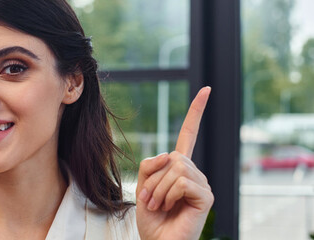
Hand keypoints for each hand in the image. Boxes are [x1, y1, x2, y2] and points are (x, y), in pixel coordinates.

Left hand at [135, 87, 213, 239]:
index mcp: (178, 166)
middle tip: (150, 200)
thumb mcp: (142, 185)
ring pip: (176, 168)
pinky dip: (169, 195)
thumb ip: (151, 165)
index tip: (206, 89)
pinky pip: (182, 181)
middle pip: (171, 156)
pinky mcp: (206, 196)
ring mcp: (202, 183)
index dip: (195, 112)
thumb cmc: (151, 218)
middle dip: (153, 179)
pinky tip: (171, 207)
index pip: (189, 134)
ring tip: (159, 205)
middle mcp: (194, 171)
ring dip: (159, 189)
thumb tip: (171, 155)